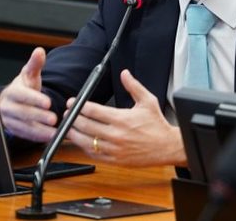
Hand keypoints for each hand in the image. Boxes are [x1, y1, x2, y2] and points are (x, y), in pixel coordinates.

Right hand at [0, 47, 57, 141]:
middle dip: (39, 117)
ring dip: (40, 130)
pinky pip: (26, 136)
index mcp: (12, 92)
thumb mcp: (29, 74)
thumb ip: (35, 64)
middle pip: (23, 113)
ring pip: (24, 127)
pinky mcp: (14, 131)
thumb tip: (39, 51)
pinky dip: (38, 137)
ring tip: (55, 132)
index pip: (22, 95)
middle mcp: (8, 107)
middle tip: (54, 118)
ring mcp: (9, 120)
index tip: (48, 103)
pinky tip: (50, 137)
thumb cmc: (23, 87)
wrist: (12, 101)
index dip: (35, 99)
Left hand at [65, 69, 186, 166]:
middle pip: (86, 126)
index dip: (79, 105)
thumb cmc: (157, 124)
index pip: (93, 110)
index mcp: (122, 118)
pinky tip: (82, 142)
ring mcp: (114, 149)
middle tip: (68, 113)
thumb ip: (133, 86)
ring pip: (86, 142)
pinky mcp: (115, 160)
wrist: (167, 146)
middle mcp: (116, 135)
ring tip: (69, 127)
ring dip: (74, 134)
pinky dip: (85, 148)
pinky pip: (94, 155)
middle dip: (73, 118)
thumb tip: (124, 73)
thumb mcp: (147, 101)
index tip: (73, 101)